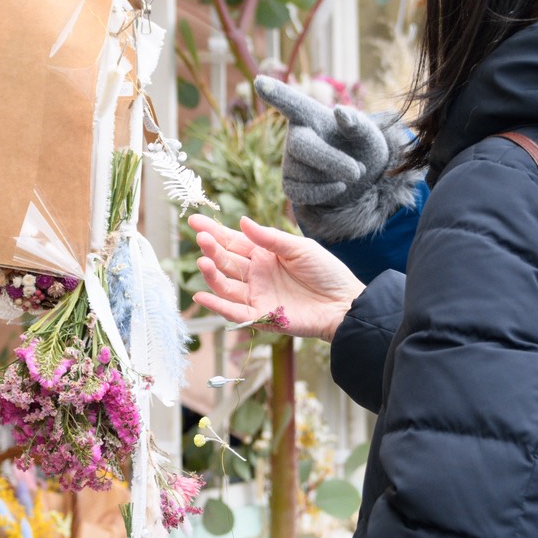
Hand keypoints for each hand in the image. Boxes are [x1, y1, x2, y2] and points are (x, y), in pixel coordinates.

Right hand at [189, 214, 364, 342]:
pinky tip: (202, 296)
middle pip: (226, 262)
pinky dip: (218, 306)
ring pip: (226, 286)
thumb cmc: (325, 272)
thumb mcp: (299, 248)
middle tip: (201, 238)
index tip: (194, 221)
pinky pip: (235, 313)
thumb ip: (270, 238)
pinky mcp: (262, 317)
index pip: (233, 242)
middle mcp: (256, 275)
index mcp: (263, 255)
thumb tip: (243, 221)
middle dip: (212, 249)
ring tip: (203, 261)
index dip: (214, 232)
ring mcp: (257, 296)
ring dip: (212, 275)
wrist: (344, 303)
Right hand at [257, 75, 390, 207]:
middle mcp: (296, 135)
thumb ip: (359, 123)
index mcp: (312, 115)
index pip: (292, 103)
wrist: (363, 177)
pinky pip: (301, 193)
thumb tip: (340, 113)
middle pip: (302, 147)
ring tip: (350, 171)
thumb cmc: (362, 147)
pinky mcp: (290, 185)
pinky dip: (324, 192)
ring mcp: (289, 162)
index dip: (276, 93)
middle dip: (331, 161)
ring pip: (307, 174)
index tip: (260, 82)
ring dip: (335, 177)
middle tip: (358, 171)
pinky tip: (339, 185)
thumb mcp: (369, 133)